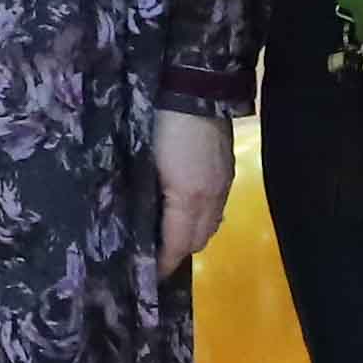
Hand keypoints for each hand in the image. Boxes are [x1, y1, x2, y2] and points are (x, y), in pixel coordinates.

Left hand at [152, 106, 232, 276]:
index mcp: (188, 197)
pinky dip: (203, 219)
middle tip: (153, 254)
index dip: (162, 263)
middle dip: (177, 253)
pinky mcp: (227, 172)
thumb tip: (136, 221)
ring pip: (211, 226)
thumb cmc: (158, 123)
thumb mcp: (143, 162)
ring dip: (191, 236)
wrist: (194, 87)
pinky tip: (188, 212)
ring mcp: (223, 184)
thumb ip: (142, 196)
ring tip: (168, 235)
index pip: (177, 244)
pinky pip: (218, 209)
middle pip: (198, 240)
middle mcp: (211, 197)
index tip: (146, 274)